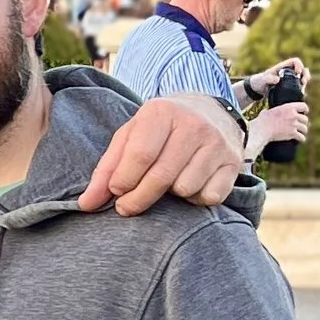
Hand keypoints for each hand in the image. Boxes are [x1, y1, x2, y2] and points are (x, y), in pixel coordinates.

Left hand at [77, 92, 241, 215]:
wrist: (209, 112)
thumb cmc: (160, 129)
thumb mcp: (130, 137)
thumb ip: (106, 169)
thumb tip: (86, 204)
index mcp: (161, 112)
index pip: (140, 155)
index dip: (123, 181)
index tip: (115, 193)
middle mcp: (193, 125)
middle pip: (161, 177)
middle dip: (138, 199)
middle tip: (126, 207)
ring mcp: (217, 144)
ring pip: (185, 189)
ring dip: (170, 196)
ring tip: (166, 182)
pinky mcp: (233, 163)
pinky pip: (209, 197)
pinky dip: (195, 199)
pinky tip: (190, 184)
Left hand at [240, 53, 306, 98]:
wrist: (257, 89)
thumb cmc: (259, 81)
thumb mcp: (262, 80)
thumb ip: (268, 79)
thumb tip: (278, 80)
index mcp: (282, 67)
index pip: (295, 61)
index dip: (299, 65)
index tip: (297, 73)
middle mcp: (288, 72)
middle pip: (302, 69)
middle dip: (305, 74)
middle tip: (303, 82)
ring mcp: (290, 79)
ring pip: (302, 77)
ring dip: (305, 82)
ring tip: (303, 88)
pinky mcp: (290, 86)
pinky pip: (299, 86)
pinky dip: (302, 89)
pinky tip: (301, 93)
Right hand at [246, 99, 311, 155]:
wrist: (262, 129)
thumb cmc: (262, 120)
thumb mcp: (267, 111)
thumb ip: (270, 111)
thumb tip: (265, 112)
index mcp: (289, 107)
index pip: (303, 106)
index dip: (305, 109)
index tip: (305, 112)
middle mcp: (293, 115)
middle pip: (305, 119)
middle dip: (303, 122)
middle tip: (301, 124)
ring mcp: (294, 125)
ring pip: (304, 128)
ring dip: (303, 131)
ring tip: (301, 132)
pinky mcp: (292, 134)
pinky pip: (301, 137)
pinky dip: (302, 139)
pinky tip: (301, 139)